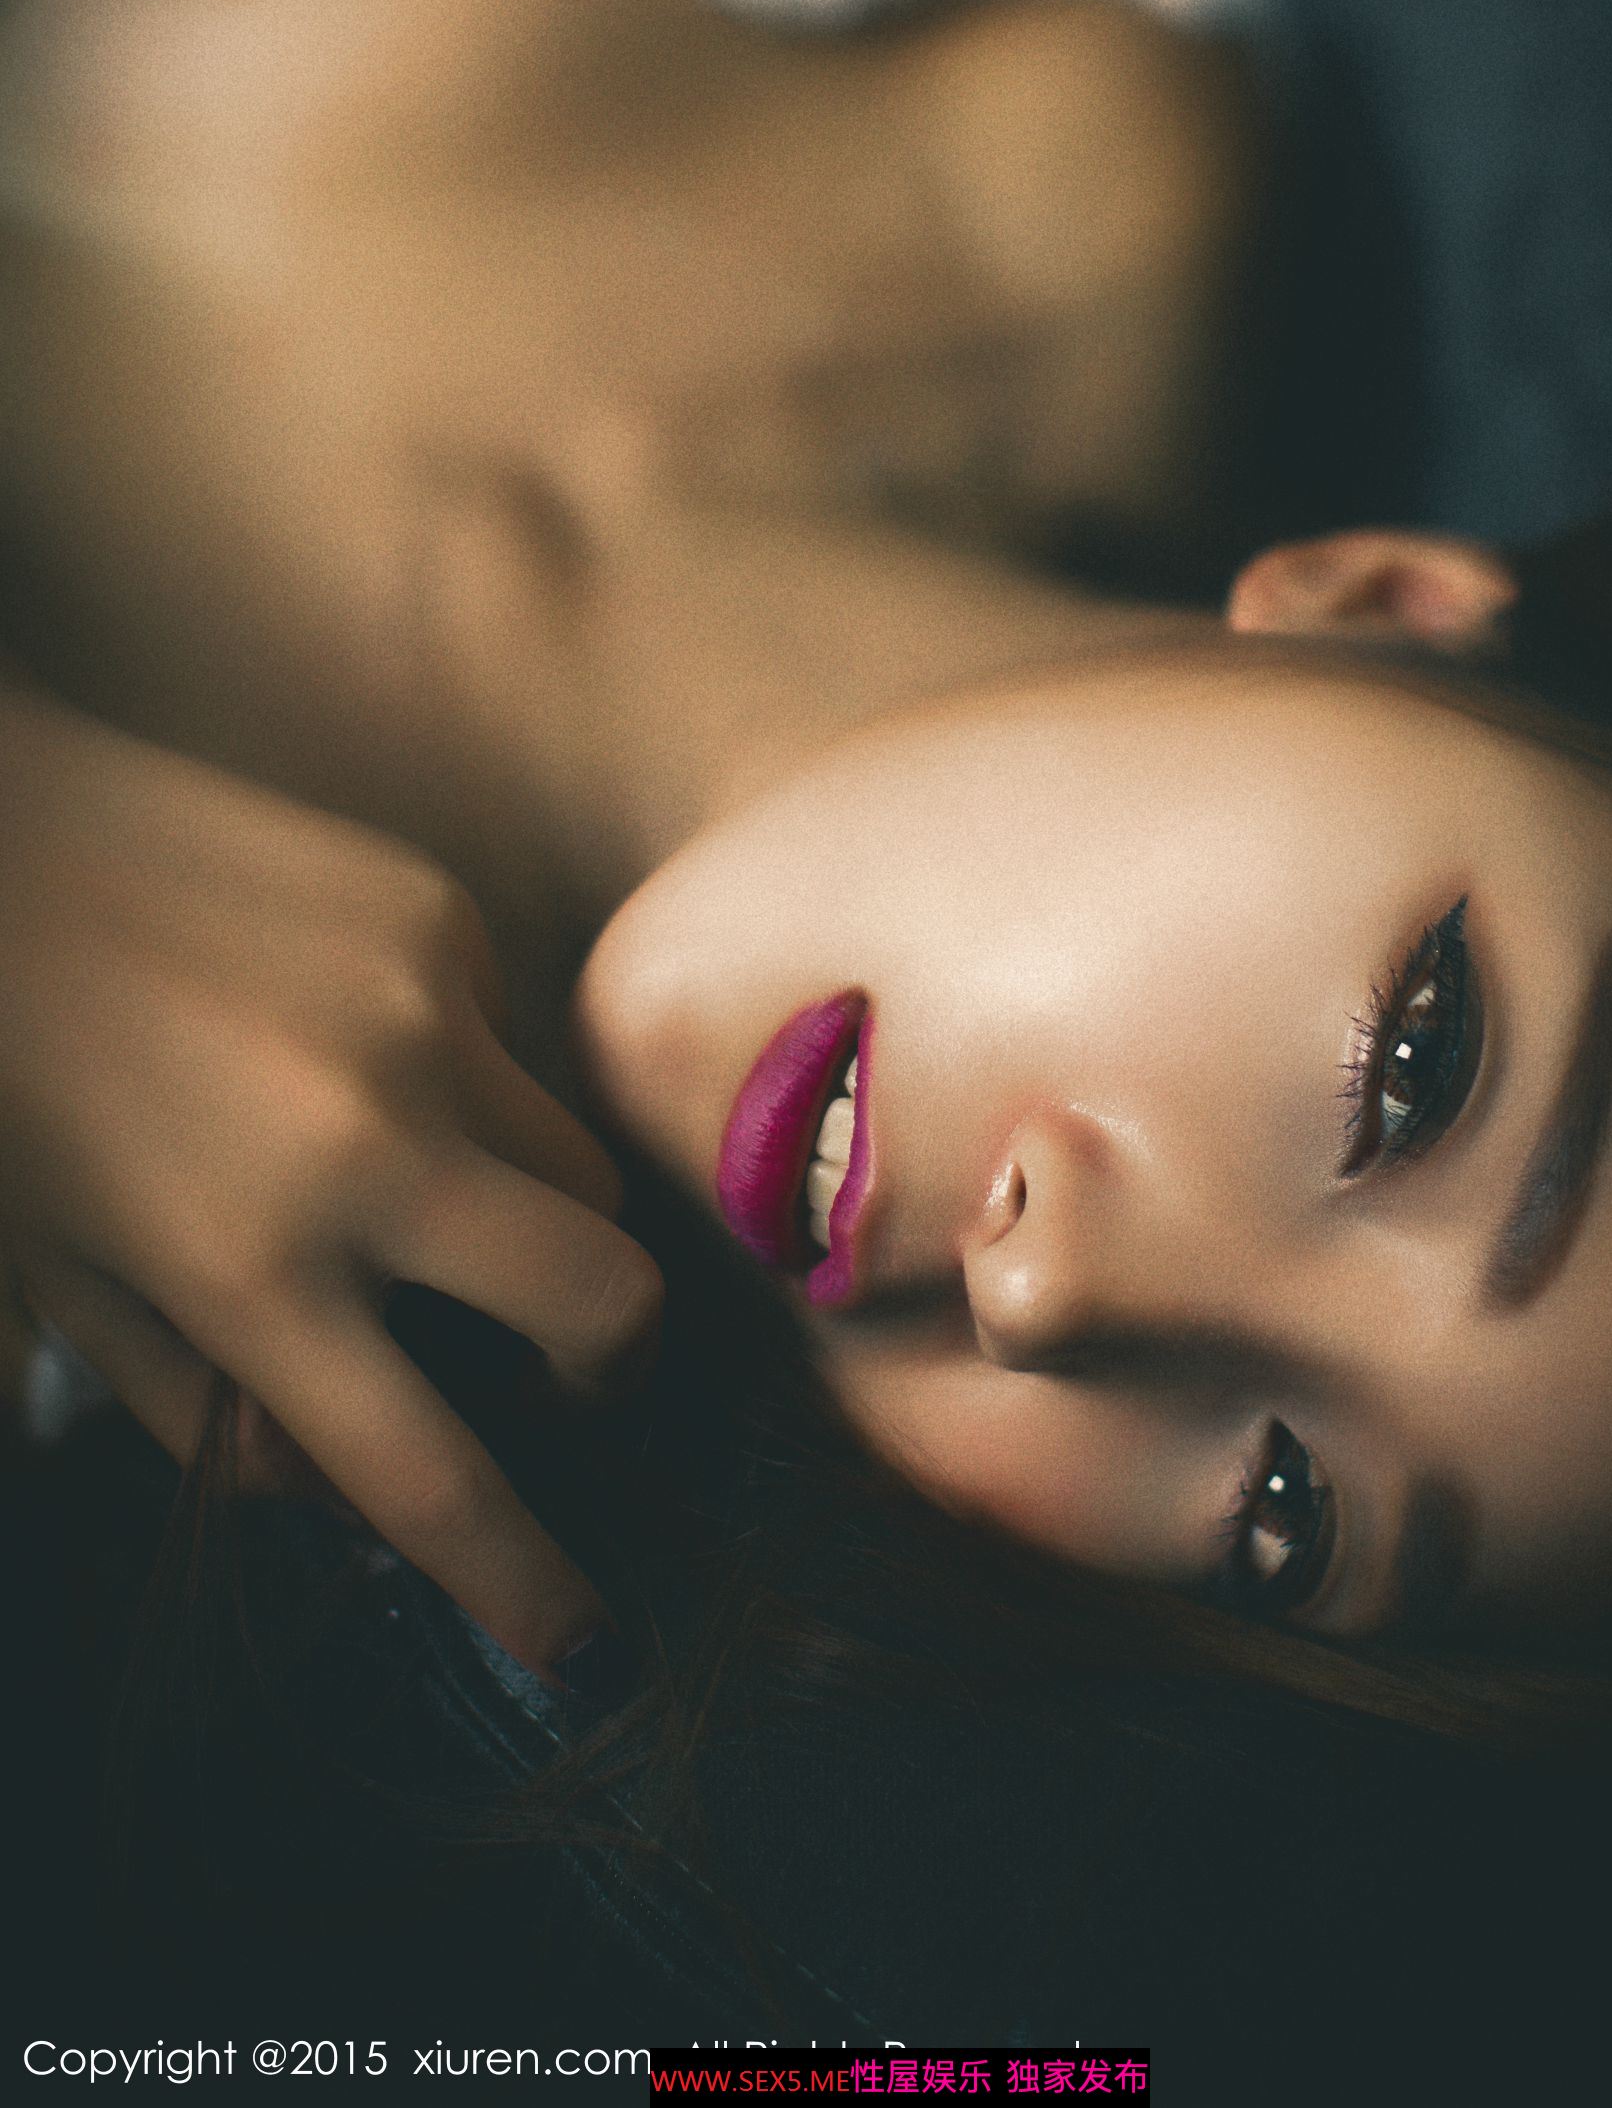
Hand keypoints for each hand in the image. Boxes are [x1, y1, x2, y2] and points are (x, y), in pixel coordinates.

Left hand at [0, 674, 659, 1671]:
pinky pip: (513, 1041)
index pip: (428, 1471)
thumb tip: (342, 1492)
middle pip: (604, 1300)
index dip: (522, 1580)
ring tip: (417, 1174)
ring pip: (582, 1164)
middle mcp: (365, 1143)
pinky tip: (346, 1031)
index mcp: (245, 1264)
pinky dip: (463, 1076)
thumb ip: (202, 1409)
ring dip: (534, 1213)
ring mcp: (423, 1014)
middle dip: (603, 1362)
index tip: (585, 1642)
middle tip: (555, 1362)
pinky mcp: (439, 916)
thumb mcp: (61, 1279)